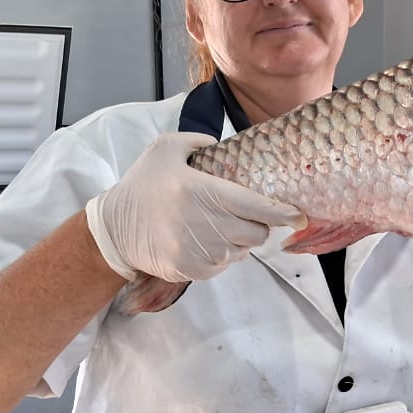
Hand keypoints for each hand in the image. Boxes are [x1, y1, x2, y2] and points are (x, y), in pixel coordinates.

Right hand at [85, 132, 304, 281]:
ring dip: (240, 239)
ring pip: (244, 250)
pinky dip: (223, 254)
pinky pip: (225, 265)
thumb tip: (227, 146)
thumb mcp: (165, 149)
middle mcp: (204, 224)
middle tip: (244, 214)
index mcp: (202, 191)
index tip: (298, 215)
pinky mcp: (193, 271)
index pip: (258, 207)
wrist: (114, 230)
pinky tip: (205, 240)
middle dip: (259, 224)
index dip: (284, 213)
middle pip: (257, 233)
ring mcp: (199, 252)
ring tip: (219, 225)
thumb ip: (200, 141)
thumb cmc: (143, 186)